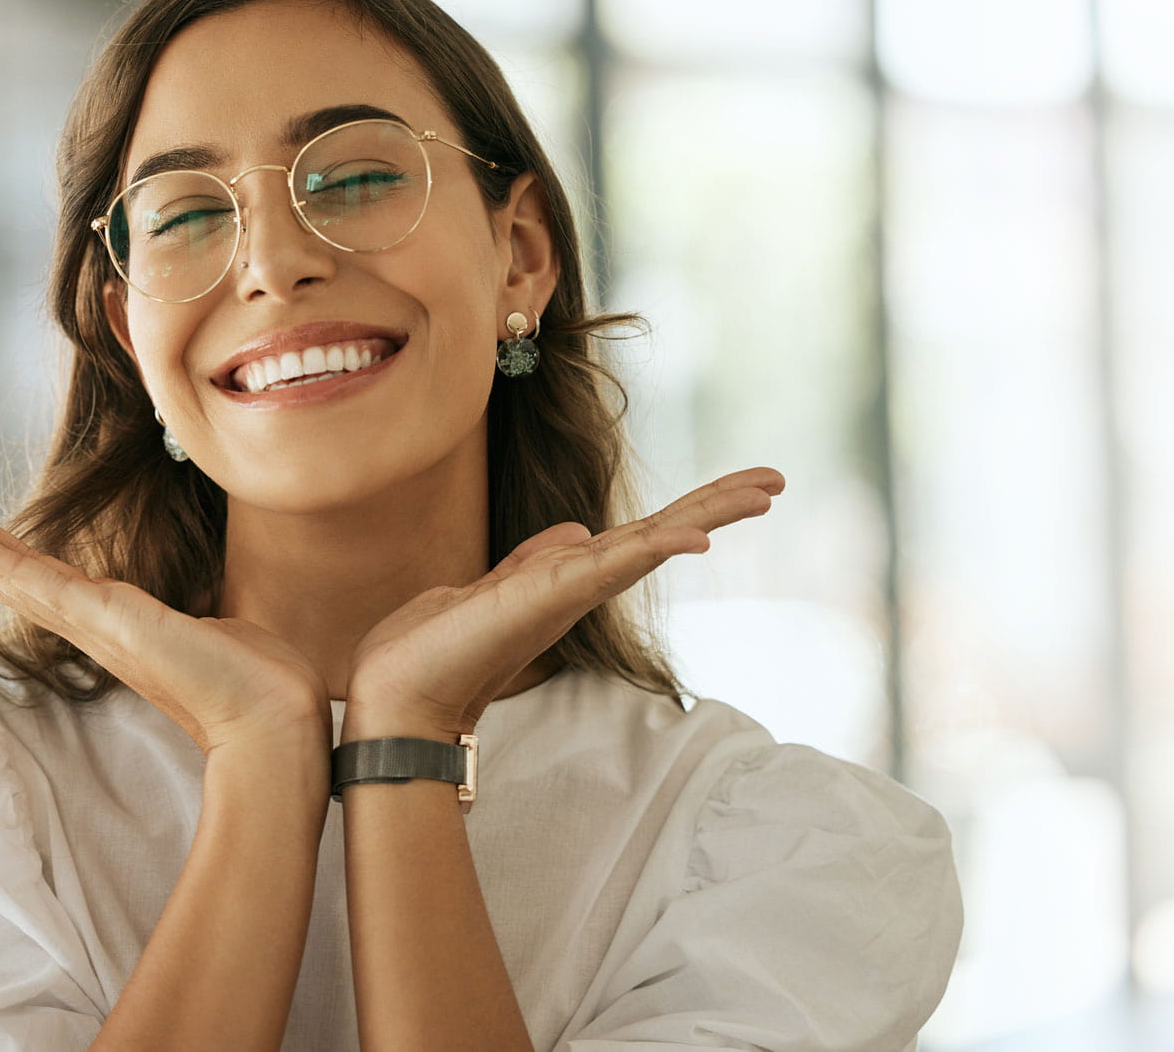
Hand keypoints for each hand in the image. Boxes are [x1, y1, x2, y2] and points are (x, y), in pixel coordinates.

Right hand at [0, 488, 331, 754]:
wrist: (276, 721)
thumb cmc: (256, 681)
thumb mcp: (217, 629)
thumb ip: (198, 616)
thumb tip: (212, 613)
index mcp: (113, 623)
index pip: (41, 576)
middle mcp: (95, 625)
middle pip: (9, 571)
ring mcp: (99, 626)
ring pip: (14, 572)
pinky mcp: (115, 625)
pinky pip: (48, 587)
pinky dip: (4, 565)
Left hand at [344, 467, 785, 736]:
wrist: (396, 694)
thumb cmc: (434, 648)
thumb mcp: (491, 587)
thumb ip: (535, 560)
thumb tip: (575, 531)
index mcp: (568, 579)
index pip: (642, 535)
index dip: (691, 510)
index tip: (741, 487)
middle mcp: (580, 586)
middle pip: (663, 535)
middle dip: (719, 505)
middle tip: (777, 479)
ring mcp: (570, 592)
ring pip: (652, 542)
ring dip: (708, 514)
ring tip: (764, 490)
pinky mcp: (550, 596)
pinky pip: (614, 564)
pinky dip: (657, 548)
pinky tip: (697, 536)